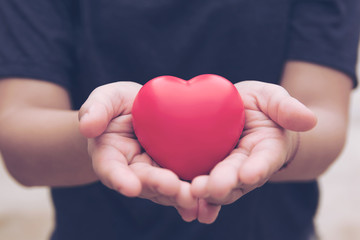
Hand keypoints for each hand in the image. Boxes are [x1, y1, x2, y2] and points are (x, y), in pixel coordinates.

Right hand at [78, 82, 197, 221]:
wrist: (141, 110)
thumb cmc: (119, 105)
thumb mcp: (106, 99)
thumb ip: (96, 109)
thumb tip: (87, 126)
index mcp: (111, 156)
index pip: (111, 169)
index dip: (119, 179)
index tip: (129, 186)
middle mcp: (132, 171)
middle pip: (143, 182)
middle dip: (157, 186)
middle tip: (172, 187)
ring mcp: (155, 173)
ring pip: (165, 189)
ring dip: (178, 195)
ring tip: (193, 197)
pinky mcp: (174, 171)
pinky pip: (183, 183)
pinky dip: (194, 194)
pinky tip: (206, 200)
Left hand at [191, 81, 316, 222]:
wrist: (241, 114)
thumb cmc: (259, 106)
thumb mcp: (272, 98)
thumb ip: (286, 107)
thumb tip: (309, 120)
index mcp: (267, 149)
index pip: (264, 160)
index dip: (258, 167)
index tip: (250, 174)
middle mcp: (247, 166)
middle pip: (238, 178)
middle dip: (227, 184)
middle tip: (213, 187)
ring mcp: (227, 171)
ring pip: (219, 187)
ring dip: (208, 193)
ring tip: (194, 191)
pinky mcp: (208, 171)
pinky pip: (203, 185)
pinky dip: (196, 197)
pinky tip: (185, 202)